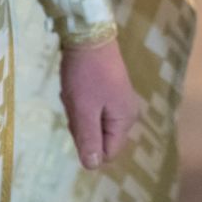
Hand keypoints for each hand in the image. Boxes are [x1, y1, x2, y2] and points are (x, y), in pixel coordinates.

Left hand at [59, 38, 138, 168]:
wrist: (88, 34)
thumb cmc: (86, 75)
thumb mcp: (83, 110)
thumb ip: (89, 140)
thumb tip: (93, 167)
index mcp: (124, 121)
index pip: (107, 153)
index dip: (88, 144)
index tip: (78, 122)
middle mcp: (127, 113)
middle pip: (99, 138)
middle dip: (82, 126)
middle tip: (74, 105)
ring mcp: (119, 100)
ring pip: (94, 122)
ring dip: (79, 112)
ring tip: (74, 93)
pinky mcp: (110, 89)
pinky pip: (93, 107)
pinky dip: (81, 101)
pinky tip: (76, 86)